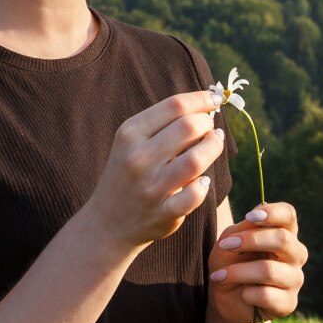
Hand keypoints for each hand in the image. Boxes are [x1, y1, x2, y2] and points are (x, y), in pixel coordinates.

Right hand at [85, 91, 227, 248]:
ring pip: (195, 160)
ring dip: (213, 147)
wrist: (107, 222)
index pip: (174, 106)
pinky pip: (195, 195)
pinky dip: (203, 186)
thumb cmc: (128, 174)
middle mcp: (138, 158)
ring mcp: (151, 187)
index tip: (215, 99)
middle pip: (188, 127)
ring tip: (214, 144)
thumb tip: (206, 106)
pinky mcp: (163, 213)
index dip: (202, 99)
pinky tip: (202, 181)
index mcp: (130, 134)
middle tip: (211, 128)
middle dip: (208, 123)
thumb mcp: (132, 142)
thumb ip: (163, 123)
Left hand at [207, 200, 304, 322]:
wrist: (224, 299)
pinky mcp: (289, 303)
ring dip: (239, 272)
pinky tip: (242, 295)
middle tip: (225, 246)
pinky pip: (267, 295)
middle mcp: (295, 254)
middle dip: (250, 240)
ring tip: (219, 276)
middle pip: (283, 239)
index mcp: (284, 233)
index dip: (272, 213)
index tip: (249, 217)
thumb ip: (241, 230)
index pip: (288, 215)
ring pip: (270, 270)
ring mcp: (295, 279)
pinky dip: (247, 294)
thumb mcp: (227, 243)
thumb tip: (253, 221)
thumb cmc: (229, 264)